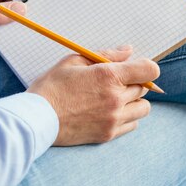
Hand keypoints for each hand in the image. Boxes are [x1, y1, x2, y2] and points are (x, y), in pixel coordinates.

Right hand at [27, 46, 159, 145]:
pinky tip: (109, 112)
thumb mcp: (73, 61)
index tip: (135, 67)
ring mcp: (114, 119)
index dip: (145, 66)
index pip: (149, 70)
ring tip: (115, 98)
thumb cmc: (51, 87)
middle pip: (144, 88)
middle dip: (133, 82)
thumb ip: (105, 55)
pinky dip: (127, 117)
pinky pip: (133, 124)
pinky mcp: (108, 134)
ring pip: (143, 108)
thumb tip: (127, 51)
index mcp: (108, 76)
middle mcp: (116, 99)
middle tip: (114, 81)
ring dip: (134, 101)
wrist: (36, 119)